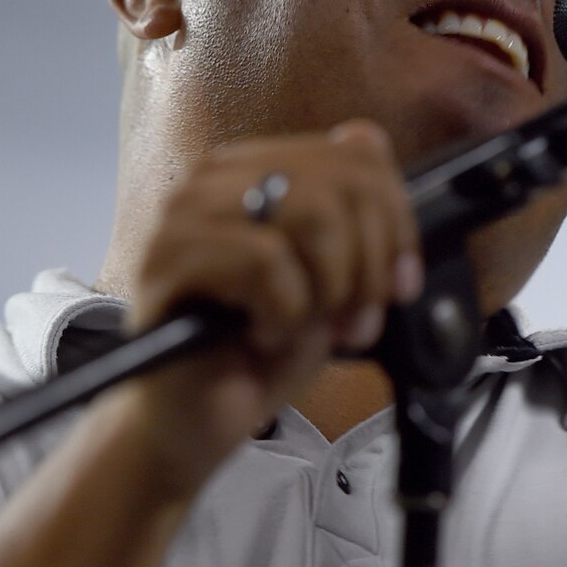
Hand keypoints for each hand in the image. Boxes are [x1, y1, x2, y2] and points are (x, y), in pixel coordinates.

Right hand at [117, 120, 423, 499]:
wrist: (194, 425)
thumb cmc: (258, 353)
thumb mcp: (331, 282)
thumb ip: (352, 218)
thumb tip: (369, 142)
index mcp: (253, 170)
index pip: (354, 154)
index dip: (396, 222)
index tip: (399, 285)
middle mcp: (212, 179)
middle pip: (338, 182)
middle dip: (368, 264)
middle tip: (352, 320)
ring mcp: (183, 216)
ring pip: (309, 214)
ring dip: (328, 289)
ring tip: (300, 326)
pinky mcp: (166, 261)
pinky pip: (266, 262)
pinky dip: (283, 313)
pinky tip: (260, 336)